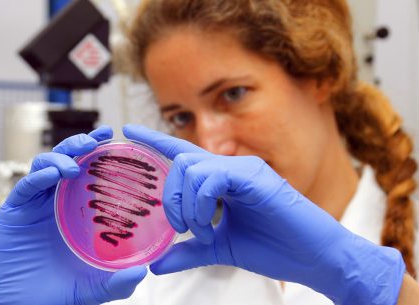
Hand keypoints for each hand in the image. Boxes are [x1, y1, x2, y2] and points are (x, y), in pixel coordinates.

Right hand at [0, 126, 146, 304]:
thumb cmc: (56, 295)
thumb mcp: (93, 289)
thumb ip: (116, 283)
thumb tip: (142, 272)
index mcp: (75, 212)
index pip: (88, 175)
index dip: (100, 154)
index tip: (115, 139)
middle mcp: (55, 202)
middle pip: (67, 161)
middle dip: (80, 145)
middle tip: (97, 139)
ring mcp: (34, 205)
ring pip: (44, 166)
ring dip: (59, 158)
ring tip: (73, 167)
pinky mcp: (13, 211)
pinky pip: (25, 186)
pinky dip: (38, 177)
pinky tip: (51, 176)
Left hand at [123, 124, 404, 304]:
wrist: (312, 259)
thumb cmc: (273, 249)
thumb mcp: (221, 250)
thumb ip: (189, 252)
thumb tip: (154, 265)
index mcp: (222, 180)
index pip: (183, 154)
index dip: (154, 140)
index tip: (128, 130)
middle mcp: (232, 168)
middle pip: (181, 163)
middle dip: (171, 197)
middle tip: (180, 228)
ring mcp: (245, 170)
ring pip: (193, 168)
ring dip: (187, 205)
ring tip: (200, 231)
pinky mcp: (256, 178)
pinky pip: (214, 178)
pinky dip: (202, 204)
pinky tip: (210, 226)